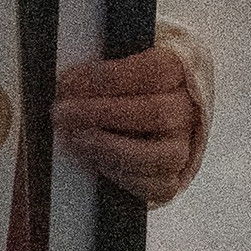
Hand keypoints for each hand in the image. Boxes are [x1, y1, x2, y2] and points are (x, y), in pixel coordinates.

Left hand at [55, 45, 202, 203]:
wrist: (144, 115)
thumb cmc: (123, 85)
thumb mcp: (114, 65)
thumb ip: (98, 69)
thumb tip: (67, 79)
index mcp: (180, 70)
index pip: (155, 71)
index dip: (109, 77)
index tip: (69, 82)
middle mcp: (189, 109)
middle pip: (156, 113)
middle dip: (101, 113)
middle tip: (61, 112)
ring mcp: (184, 146)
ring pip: (160, 154)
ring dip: (110, 147)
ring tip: (74, 139)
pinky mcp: (172, 178)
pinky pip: (154, 186)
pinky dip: (120, 175)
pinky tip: (93, 160)